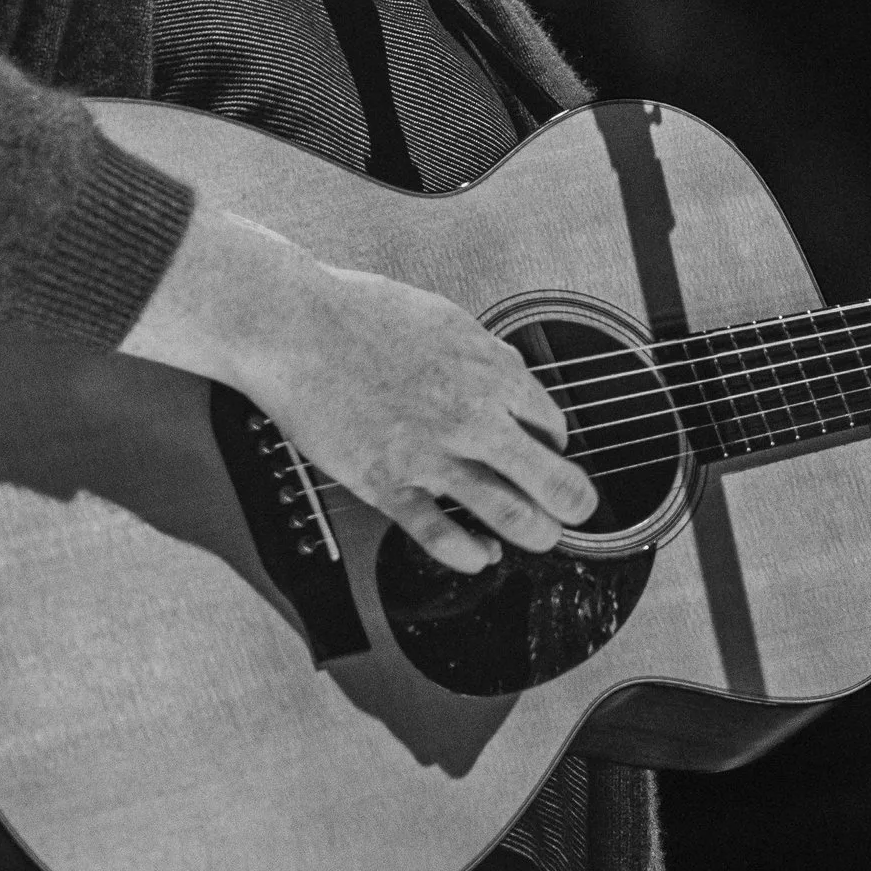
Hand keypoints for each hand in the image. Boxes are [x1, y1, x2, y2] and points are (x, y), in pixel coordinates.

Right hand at [122, 200, 597, 575]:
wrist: (292, 327)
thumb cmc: (358, 314)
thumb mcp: (444, 318)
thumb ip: (484, 354)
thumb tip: (512, 377)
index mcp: (489, 370)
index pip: (551, 422)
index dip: (554, 443)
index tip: (547, 452)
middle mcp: (470, 416)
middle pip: (551, 476)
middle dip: (574, 502)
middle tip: (578, 510)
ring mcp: (430, 454)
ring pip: (509, 514)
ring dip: (535, 534)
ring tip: (540, 537)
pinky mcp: (387, 483)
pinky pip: (440, 535)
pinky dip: (469, 553)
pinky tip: (480, 556)